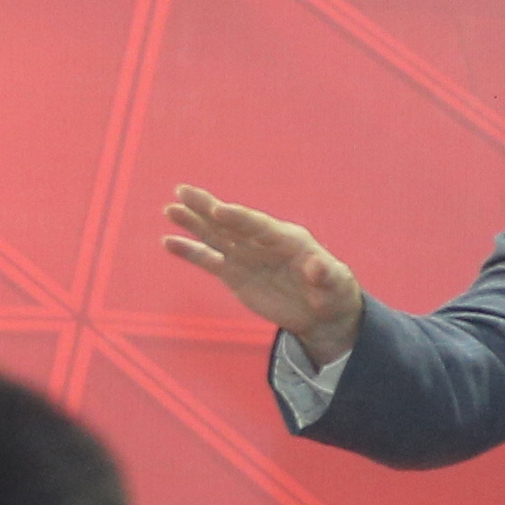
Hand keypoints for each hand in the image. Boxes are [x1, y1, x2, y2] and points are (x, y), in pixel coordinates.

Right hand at [162, 187, 363, 360]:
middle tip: (183, 192)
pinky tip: (169, 242)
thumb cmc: (333, 291)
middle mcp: (262, 242)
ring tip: (170, 209)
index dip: (238, 217)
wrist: (322, 312)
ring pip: (215, 235)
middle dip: (207, 207)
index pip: (258, 225)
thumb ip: (325, 275)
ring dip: (192, 223)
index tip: (218, 209)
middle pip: (231, 222)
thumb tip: (317, 267)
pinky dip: (189, 251)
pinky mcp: (235, 273)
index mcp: (287, 238)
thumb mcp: (335, 285)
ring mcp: (246, 256)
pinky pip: (208, 260)